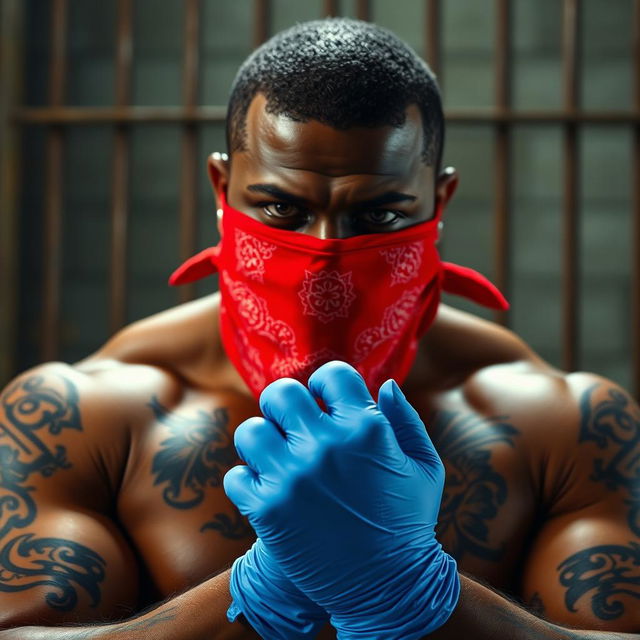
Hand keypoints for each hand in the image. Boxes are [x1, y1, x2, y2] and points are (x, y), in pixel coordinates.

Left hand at [224, 361, 459, 638]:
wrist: (390, 590)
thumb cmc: (408, 523)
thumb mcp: (425, 467)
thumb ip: (406, 420)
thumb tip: (387, 384)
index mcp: (366, 428)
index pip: (332, 374)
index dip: (326, 383)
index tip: (324, 398)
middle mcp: (326, 446)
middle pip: (281, 394)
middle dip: (285, 404)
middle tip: (290, 422)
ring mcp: (294, 478)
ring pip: (250, 432)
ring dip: (261, 441)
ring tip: (273, 456)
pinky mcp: (268, 512)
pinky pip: (236, 478)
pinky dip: (247, 484)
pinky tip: (266, 491)